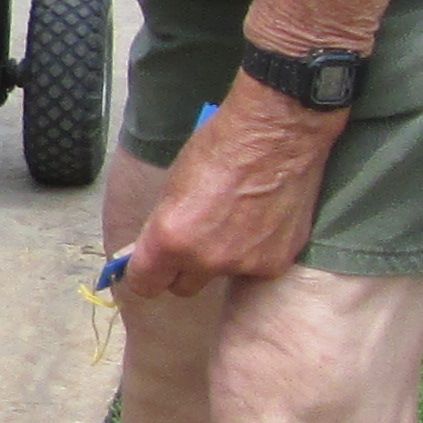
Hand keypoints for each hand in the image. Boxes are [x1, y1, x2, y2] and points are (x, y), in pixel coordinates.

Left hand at [119, 89, 343, 293]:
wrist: (277, 134)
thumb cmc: (219, 147)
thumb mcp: (173, 185)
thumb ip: (163, 226)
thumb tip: (157, 249)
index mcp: (171, 239)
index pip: (144, 284)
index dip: (146, 275)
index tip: (151, 266)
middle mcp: (206, 260)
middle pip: (182, 287)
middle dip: (182, 270)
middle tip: (193, 241)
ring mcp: (244, 265)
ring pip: (220, 276)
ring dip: (221, 259)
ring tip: (236, 222)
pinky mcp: (276, 263)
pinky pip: (254, 267)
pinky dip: (254, 251)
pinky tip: (263, 221)